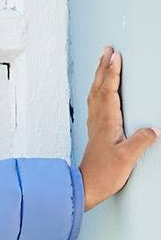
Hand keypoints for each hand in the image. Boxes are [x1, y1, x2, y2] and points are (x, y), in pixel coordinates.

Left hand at [79, 45, 157, 211]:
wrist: (85, 189)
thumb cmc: (102, 175)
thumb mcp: (127, 158)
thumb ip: (141, 141)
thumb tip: (153, 129)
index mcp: (107, 122)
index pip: (109, 90)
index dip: (113, 72)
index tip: (115, 55)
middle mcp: (98, 121)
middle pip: (99, 87)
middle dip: (103, 67)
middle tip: (106, 50)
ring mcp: (95, 127)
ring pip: (95, 95)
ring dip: (99, 77)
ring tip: (102, 63)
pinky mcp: (96, 134)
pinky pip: (95, 105)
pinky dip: (97, 92)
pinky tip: (99, 93)